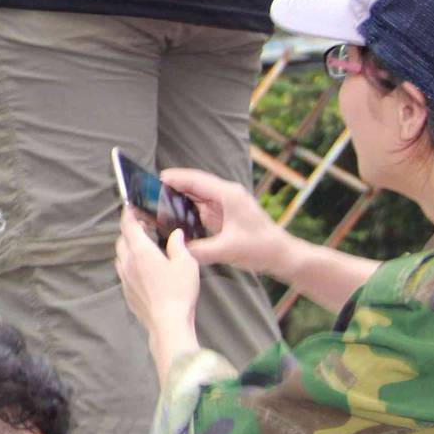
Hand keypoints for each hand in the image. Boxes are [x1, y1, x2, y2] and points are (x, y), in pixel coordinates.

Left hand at [115, 210, 200, 352]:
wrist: (167, 324)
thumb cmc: (179, 293)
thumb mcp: (186, 263)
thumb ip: (178, 245)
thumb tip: (176, 234)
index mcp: (141, 251)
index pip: (128, 226)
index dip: (128, 214)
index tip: (130, 207)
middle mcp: (128, 262)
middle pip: (122, 240)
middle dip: (130, 230)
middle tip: (142, 225)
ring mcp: (125, 278)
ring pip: (121, 255)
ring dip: (128, 247)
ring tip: (143, 245)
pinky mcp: (127, 292)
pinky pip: (123, 271)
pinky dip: (129, 263)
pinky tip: (143, 268)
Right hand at [158, 167, 293, 278]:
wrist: (282, 255)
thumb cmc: (261, 248)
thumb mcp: (228, 250)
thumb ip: (200, 250)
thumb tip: (178, 250)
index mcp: (228, 195)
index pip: (196, 180)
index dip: (175, 178)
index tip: (155, 179)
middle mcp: (227, 195)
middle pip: (195, 184)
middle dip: (174, 186)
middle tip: (151, 191)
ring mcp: (227, 204)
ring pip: (198, 195)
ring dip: (180, 197)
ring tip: (159, 201)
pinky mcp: (226, 214)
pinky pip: (203, 206)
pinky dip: (189, 208)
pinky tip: (176, 215)